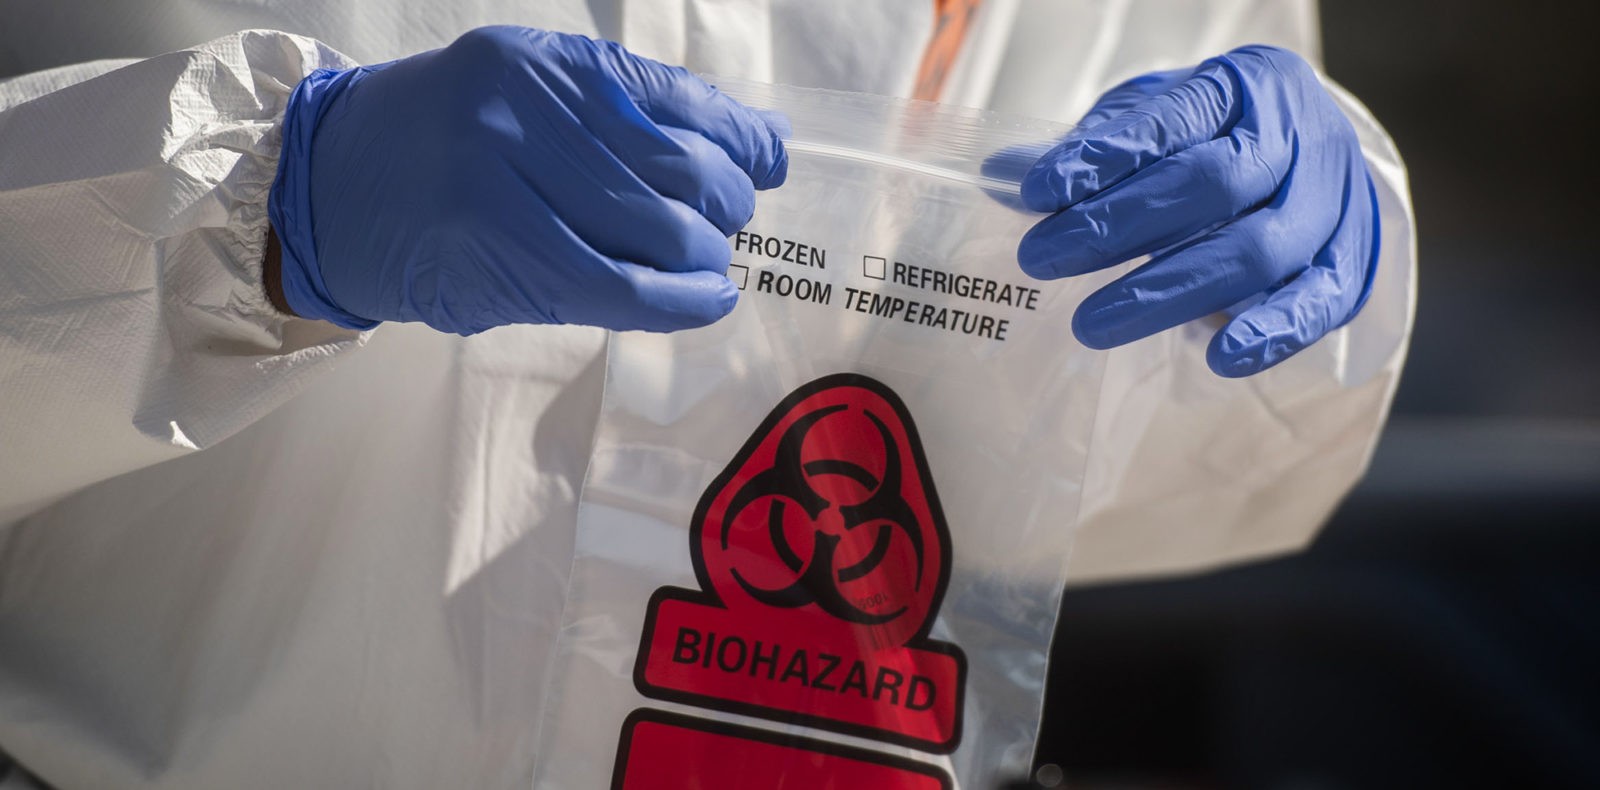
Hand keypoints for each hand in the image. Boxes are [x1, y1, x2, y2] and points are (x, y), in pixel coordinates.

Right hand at [268, 26, 786, 334]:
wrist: (325, 191)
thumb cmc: (437, 147)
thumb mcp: (525, 100)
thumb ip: (631, 115)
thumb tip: (758, 142)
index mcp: (541, 64)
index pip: (675, 98)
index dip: (738, 137)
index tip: (769, 162)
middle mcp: (524, 110)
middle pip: (675, 167)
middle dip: (723, 204)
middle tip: (723, 225)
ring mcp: (505, 181)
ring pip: (655, 228)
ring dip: (703, 256)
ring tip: (707, 266)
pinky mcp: (497, 253)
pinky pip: (621, 286)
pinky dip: (678, 302)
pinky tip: (705, 301)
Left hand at [1016, 46, 1378, 376]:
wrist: (1316, 157)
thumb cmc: (1217, 139)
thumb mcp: (1157, 123)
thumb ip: (1091, 151)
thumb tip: (1001, 176)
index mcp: (1247, 85)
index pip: (1171, 121)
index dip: (1101, 160)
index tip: (1034, 195)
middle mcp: (1301, 134)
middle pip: (1211, 183)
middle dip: (1118, 226)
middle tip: (1041, 259)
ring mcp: (1333, 201)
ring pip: (1259, 249)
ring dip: (1168, 292)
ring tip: (1090, 324)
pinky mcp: (1351, 264)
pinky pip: (1319, 302)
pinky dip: (1270, 333)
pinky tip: (1218, 358)